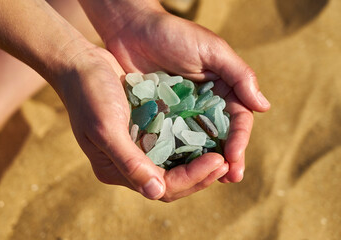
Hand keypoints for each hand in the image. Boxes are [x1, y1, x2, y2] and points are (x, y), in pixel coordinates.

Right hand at [57, 46, 228, 200]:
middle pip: (171, 181)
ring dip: (198, 161)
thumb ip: (129, 162)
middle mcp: (129, 162)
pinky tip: (207, 136)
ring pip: (174, 164)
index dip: (192, 178)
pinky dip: (190, 144)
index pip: (162, 186)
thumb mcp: (106, 128)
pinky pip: (171, 144)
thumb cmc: (89, 94)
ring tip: (223, 153)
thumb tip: (156, 192)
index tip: (218, 161)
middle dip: (201, 174)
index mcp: (116, 169)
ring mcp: (137, 146)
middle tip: (227, 162)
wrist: (80, 64)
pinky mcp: (143, 130)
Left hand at [95, 6, 270, 182]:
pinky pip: (172, 139)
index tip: (235, 160)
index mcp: (223, 89)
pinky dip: (177, 155)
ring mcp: (183, 112)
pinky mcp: (162, 117)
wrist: (132, 30)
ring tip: (207, 181)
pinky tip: (177, 170)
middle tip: (229, 180)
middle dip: (226, 159)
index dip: (239, 141)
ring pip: (198, 143)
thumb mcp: (212, 50)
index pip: (238, 120)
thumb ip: (238, 75)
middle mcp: (206, 104)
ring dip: (203, 163)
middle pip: (221, 136)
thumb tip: (264, 106)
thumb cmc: (174, 34)